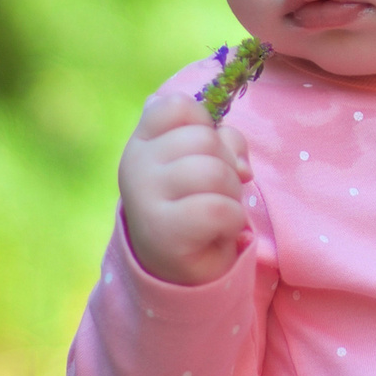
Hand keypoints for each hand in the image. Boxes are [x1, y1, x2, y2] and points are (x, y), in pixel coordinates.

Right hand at [119, 94, 253, 285]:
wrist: (178, 270)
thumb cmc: (195, 205)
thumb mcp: (205, 163)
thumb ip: (221, 142)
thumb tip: (240, 165)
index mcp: (143, 142)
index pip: (177, 105)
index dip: (205, 124)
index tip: (205, 152)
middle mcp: (135, 165)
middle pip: (204, 139)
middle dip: (227, 165)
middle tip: (216, 192)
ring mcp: (144, 198)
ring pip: (213, 172)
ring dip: (231, 194)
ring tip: (218, 211)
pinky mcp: (163, 232)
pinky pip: (219, 209)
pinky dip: (233, 220)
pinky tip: (220, 230)